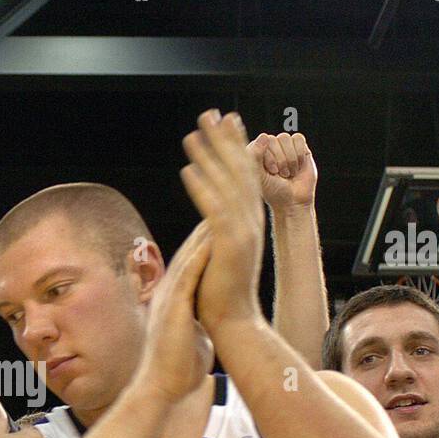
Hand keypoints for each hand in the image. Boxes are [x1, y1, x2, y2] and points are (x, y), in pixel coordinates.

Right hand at [134, 222, 214, 403]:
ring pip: (187, 258)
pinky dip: (199, 255)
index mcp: (175, 301)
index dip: (206, 242)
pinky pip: (187, 276)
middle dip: (204, 227)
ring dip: (202, 233)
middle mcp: (169, 294)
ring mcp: (169, 299)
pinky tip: (212, 237)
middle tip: (220, 202)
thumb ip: (196, 328)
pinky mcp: (173, 308)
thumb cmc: (178, 372)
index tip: (222, 223)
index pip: (192, 265)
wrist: (161, 389)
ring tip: (218, 208)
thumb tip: (203, 327)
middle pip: (188, 253)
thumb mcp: (191, 342)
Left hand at [180, 110, 266, 333]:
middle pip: (238, 171)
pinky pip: (214, 210)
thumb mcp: (219, 253)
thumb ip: (217, 232)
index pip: (243, 175)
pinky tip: (187, 169)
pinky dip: (201, 188)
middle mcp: (251, 222)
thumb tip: (210, 219)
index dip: (235, 147)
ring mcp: (243, 232)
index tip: (227, 122)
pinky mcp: (230, 245)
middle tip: (210, 113)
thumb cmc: (221, 293)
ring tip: (191, 134)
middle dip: (223, 140)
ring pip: (225, 185)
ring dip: (208, 157)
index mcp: (249, 221)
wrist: (233, 324)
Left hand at [249, 131, 316, 211]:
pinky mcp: (299, 147)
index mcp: (256, 153)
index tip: (272, 172)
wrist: (293, 200)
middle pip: (274, 139)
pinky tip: (298, 166)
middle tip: (281, 174)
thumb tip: (264, 136)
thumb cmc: (273, 190)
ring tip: (289, 172)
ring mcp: (284, 146)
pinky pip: (298, 138)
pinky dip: (299, 154)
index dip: (269, 157)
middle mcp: (269, 147)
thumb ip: (255, 156)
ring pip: (285, 138)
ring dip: (290, 158)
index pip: (261, 141)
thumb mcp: (259, 176)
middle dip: (280, 160)